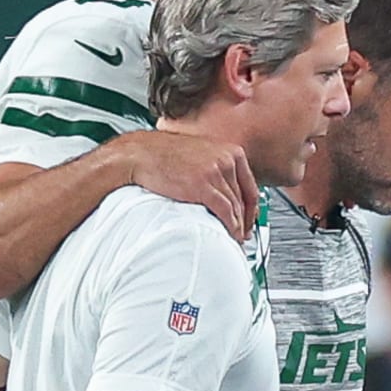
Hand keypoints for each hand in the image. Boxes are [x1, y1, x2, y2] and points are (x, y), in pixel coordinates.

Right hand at [112, 130, 258, 240]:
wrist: (138, 154)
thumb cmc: (163, 155)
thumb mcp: (200, 155)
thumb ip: (217, 169)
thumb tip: (227, 191)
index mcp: (230, 151)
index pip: (250, 186)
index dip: (252, 209)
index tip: (250, 220)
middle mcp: (226, 160)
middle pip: (244, 199)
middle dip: (245, 221)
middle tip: (244, 234)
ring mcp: (216, 172)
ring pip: (236, 207)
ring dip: (238, 227)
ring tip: (236, 239)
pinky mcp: (203, 186)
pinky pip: (225, 211)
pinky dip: (230, 226)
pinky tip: (229, 234)